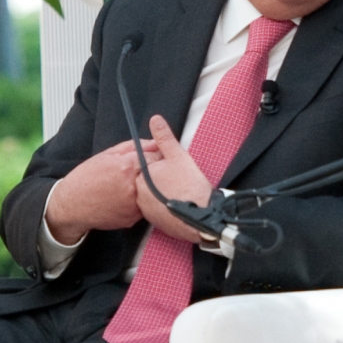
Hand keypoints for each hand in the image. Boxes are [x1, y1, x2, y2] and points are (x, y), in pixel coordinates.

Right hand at [45, 138, 162, 244]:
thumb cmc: (85, 179)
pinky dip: (139, 202)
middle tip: (143, 173)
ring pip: (151, 193)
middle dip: (153, 173)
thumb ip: (133, 147)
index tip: (155, 159)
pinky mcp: (132, 218)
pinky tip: (126, 199)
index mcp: (126, 167)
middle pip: (156, 176)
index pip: (155, 158)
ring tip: (130, 187)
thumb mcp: (106, 155)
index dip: (156, 158)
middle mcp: (132, 187)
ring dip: (147, 188)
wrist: (71, 206)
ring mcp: (133, 205)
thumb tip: (154, 143)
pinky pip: (143, 207)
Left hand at [134, 115, 214, 243]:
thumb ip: (164, 137)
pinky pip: (158, 209)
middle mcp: (139, 196)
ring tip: (181, 191)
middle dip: (161, 178)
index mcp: (141, 177)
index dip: (162, 163)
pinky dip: (166, 205)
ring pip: (153, 195)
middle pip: (149, 181)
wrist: (203, 216)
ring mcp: (146, 211)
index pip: (146, 165)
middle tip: (179, 179)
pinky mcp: (156, 223)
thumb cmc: (191, 187)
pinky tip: (179, 202)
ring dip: (163, 192)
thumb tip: (155, 120)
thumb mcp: (178, 155)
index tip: (174, 168)